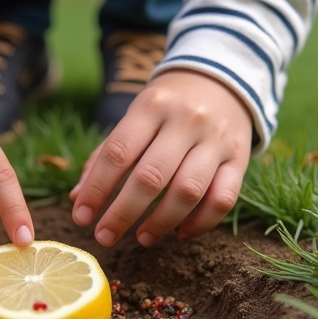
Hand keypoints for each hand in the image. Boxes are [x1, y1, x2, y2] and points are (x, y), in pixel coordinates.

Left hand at [69, 69, 252, 245]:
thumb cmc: (168, 106)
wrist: (223, 79)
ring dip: (161, 222)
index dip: (97, 189)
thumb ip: (106, 154)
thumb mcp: (136, 116)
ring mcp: (216, 140)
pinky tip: (180, 233)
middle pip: (151, 177)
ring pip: (188, 192)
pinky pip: (223, 199)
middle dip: (123, 213)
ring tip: (141, 238)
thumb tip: (78, 199)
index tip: (81, 217)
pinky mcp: (239, 158)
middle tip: (104, 237)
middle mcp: (186, 121)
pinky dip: (201, 223)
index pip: (118, 152)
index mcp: (151, 106)